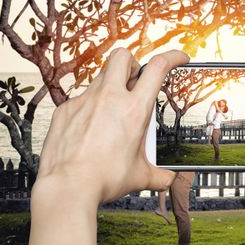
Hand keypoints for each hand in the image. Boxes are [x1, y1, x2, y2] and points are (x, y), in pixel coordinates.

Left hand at [35, 48, 189, 204]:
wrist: (67, 187)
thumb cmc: (103, 179)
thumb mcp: (140, 176)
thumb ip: (158, 175)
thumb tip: (167, 179)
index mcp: (134, 110)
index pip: (157, 67)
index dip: (172, 56)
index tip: (178, 58)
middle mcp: (109, 98)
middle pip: (123, 56)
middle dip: (133, 63)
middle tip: (136, 81)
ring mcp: (84, 101)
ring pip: (101, 77)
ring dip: (112, 86)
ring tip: (113, 112)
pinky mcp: (66, 110)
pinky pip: (81, 99)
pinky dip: (90, 108)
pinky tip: (91, 129)